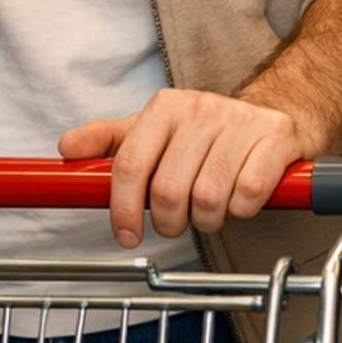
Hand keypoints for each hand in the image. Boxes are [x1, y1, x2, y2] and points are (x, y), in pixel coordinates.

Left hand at [59, 90, 312, 247]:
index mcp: (165, 107)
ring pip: (208, 199)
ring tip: (210, 209)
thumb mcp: (153, 131)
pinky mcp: (275, 138)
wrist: (272, 113)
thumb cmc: (206, 133)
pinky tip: (240, 198)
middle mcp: (201, 109)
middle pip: (168, 191)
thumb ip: (108, 141)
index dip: (122, 209)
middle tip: (177, 221)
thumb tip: (66, 148)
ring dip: (207, 219)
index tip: (126, 235)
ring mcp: (240, 122)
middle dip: (169, 221)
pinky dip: (242, 210)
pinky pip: (248, 195)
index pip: (130, 165)